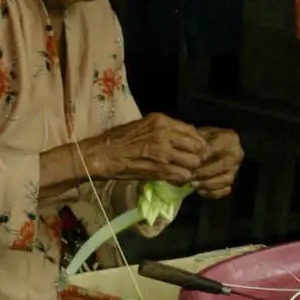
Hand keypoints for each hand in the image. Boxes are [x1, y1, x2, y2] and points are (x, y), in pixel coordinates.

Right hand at [92, 113, 207, 184]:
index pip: (192, 131)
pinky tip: (175, 178)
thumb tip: (182, 139)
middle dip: (196, 156)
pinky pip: (182, 175)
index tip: (194, 149)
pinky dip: (181, 179)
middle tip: (189, 162)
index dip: (196, 142)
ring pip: (192, 163)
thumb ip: (164, 130)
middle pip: (197, 147)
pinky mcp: (159, 169)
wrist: (103, 154)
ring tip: (182, 171)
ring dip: (190, 169)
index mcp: (161, 121)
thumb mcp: (143, 125)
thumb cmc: (118, 139)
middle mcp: (165, 134)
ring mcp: (163, 152)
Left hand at [192, 127, 243, 199]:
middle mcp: (236, 154)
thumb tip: (190, 153)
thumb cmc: (203, 139)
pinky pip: (225, 190)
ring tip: (193, 184)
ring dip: (208, 184)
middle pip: (223, 165)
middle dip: (205, 172)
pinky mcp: (232, 182)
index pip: (219, 147)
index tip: (194, 160)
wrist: (212, 146)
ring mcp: (235, 169)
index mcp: (230, 139)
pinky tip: (200, 191)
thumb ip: (196, 141)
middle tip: (191, 175)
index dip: (206, 154)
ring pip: (225, 179)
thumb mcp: (200, 134)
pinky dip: (212, 192)